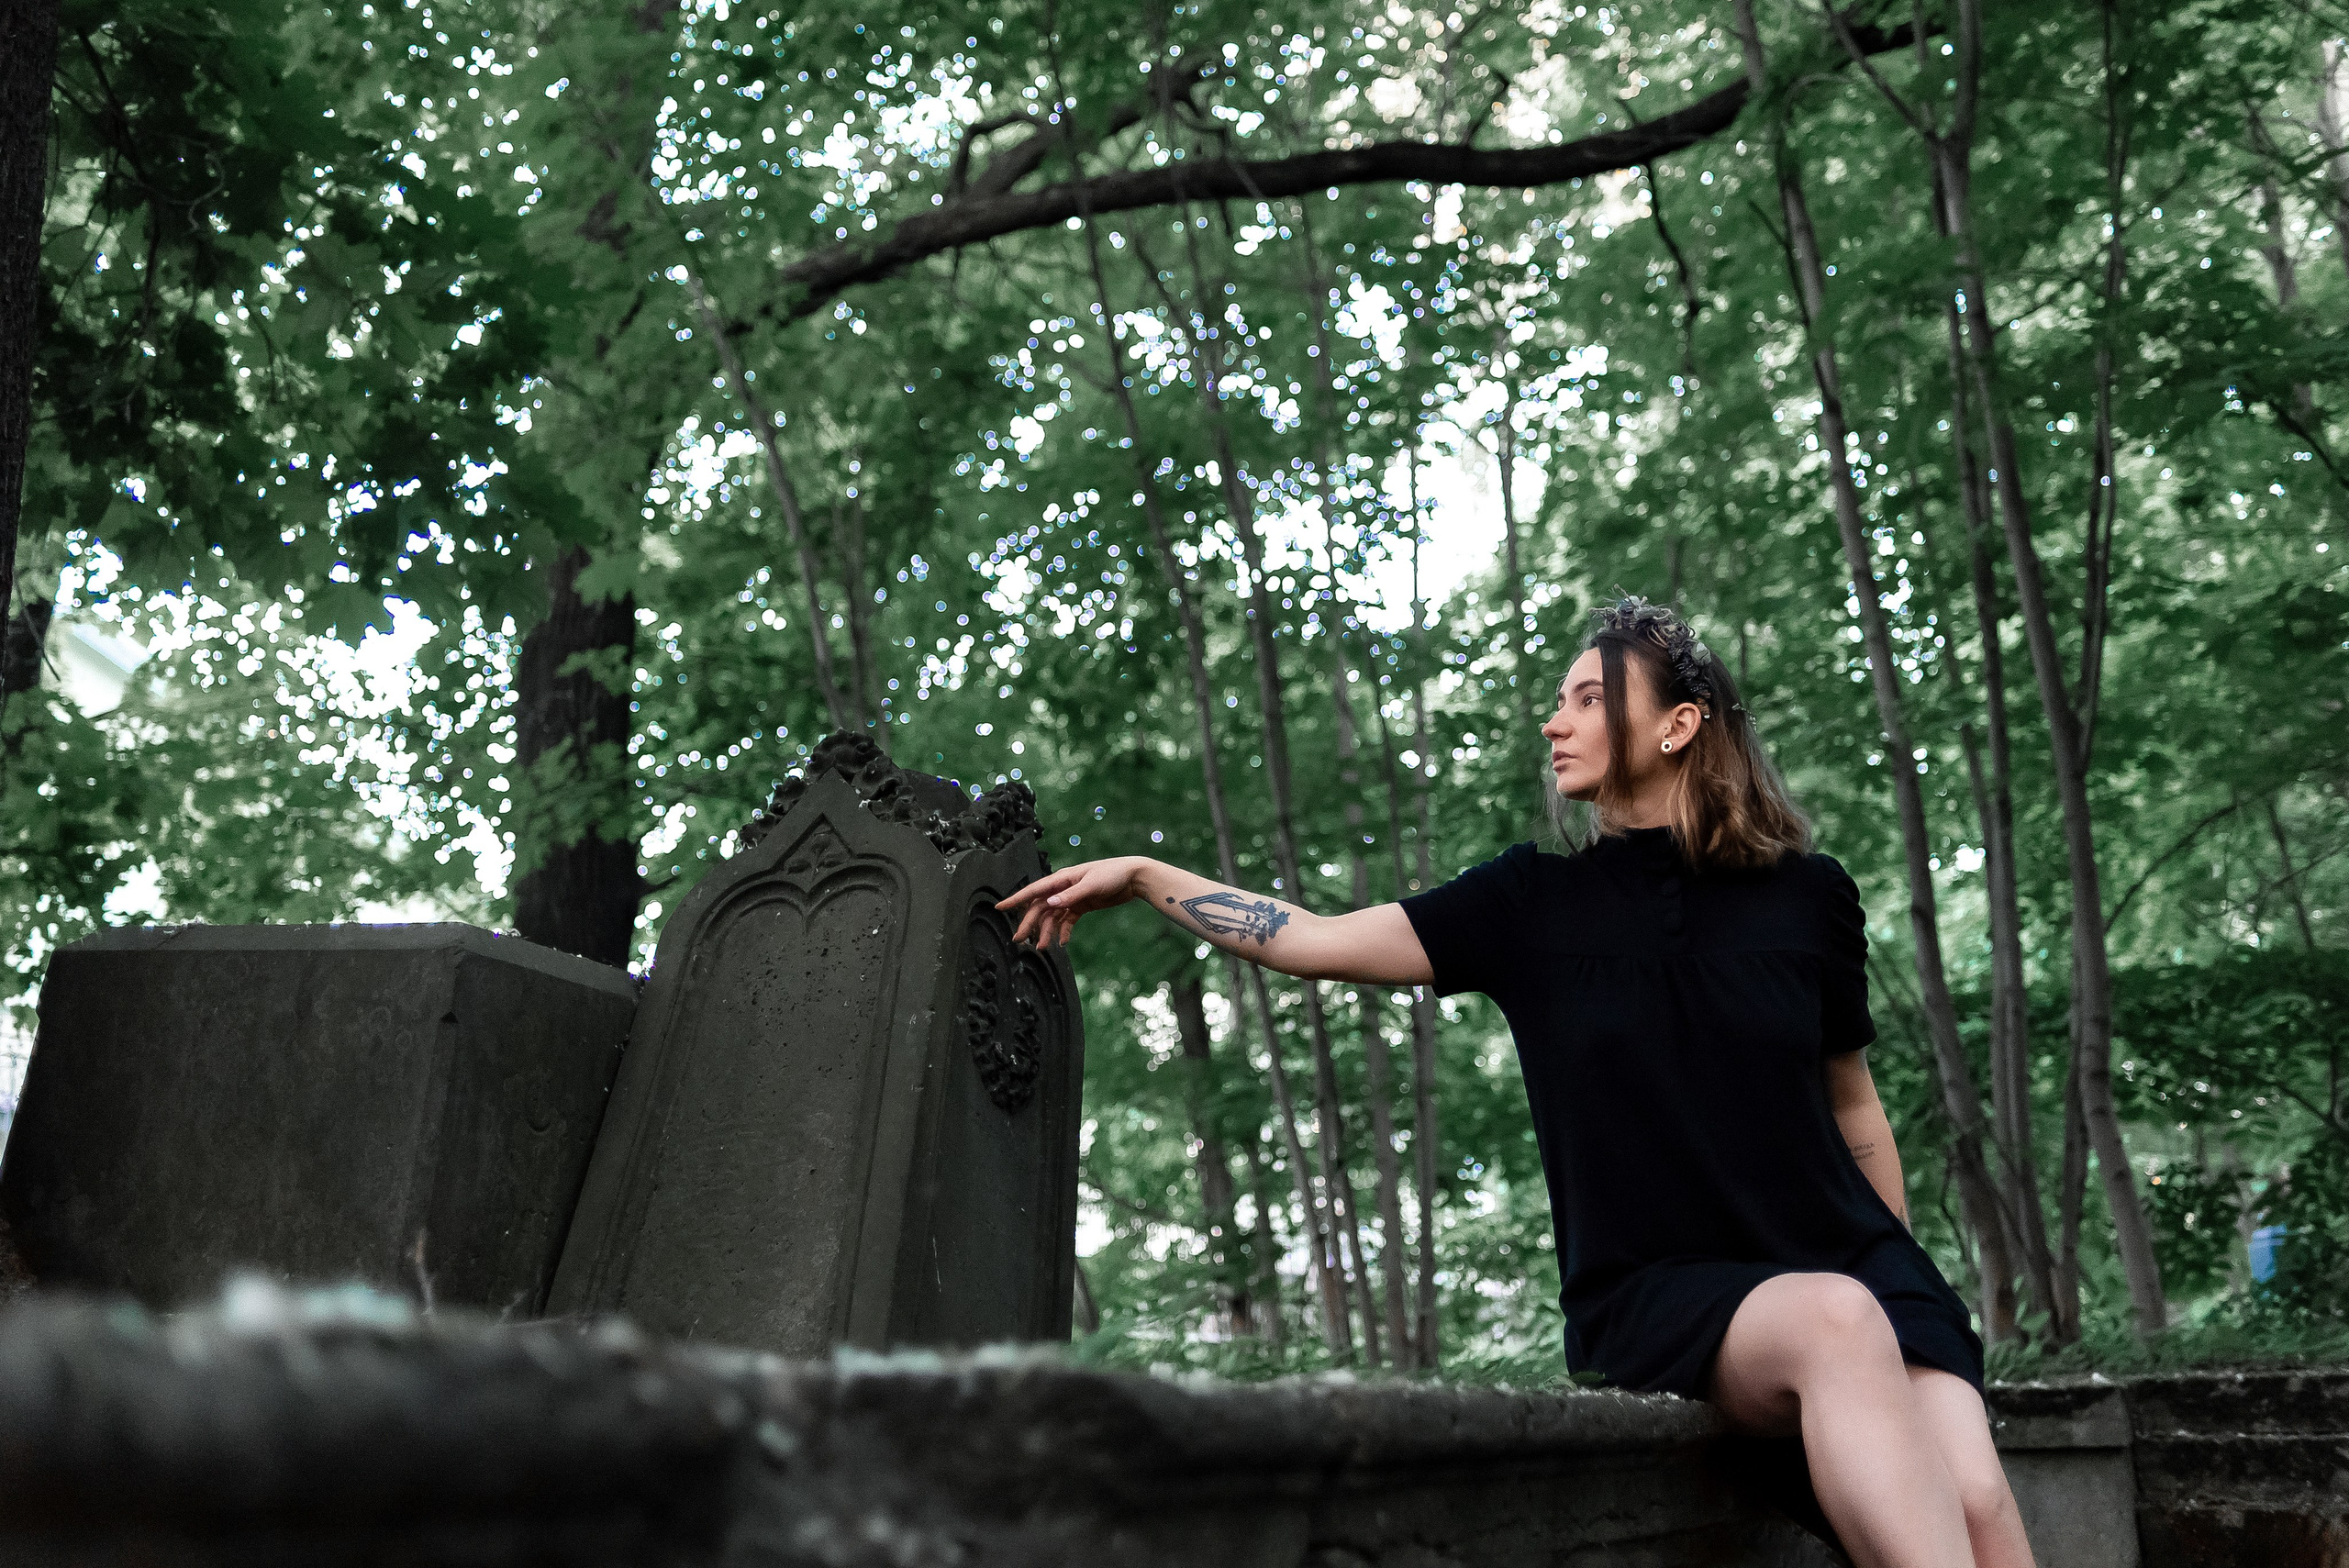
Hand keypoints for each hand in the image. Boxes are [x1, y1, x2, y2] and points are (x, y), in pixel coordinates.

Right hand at [995, 856, 1147, 949]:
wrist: (1134, 877)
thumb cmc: (1112, 874)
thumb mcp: (1091, 884)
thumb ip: (1070, 895)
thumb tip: (1050, 903)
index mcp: (1062, 879)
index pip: (1034, 890)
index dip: (1016, 899)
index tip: (1000, 907)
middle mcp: (1064, 888)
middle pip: (1041, 907)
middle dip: (1030, 923)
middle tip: (1020, 940)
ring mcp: (1072, 897)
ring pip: (1053, 916)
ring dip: (1047, 931)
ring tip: (1042, 947)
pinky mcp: (1082, 905)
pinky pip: (1067, 920)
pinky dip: (1063, 931)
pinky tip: (1062, 942)